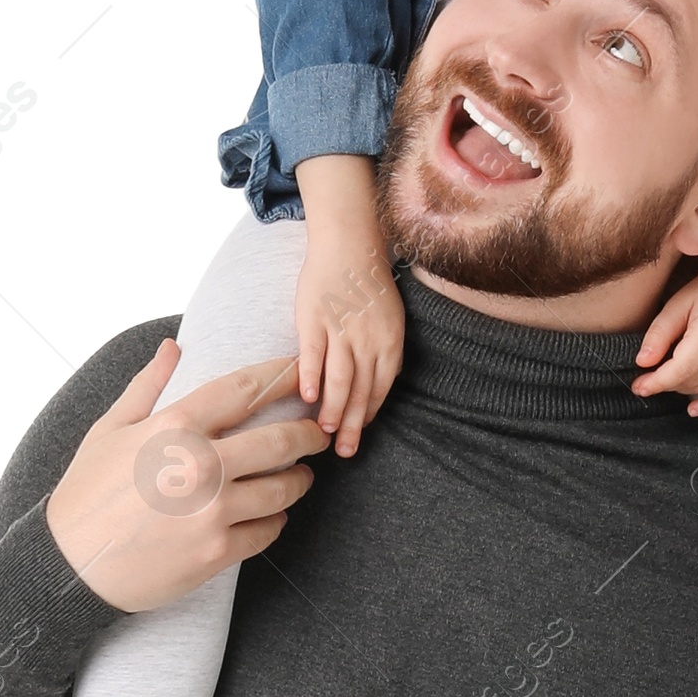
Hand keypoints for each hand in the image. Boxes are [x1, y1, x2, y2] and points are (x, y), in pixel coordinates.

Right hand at [45, 343, 324, 611]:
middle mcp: (200, 464)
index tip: (304, 372)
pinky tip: (273, 513)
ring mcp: (212, 510)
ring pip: (282, 489)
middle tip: (320, 432)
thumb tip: (173, 346)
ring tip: (300, 476)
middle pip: (279, 440)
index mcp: (174, 426)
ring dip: (299, 480)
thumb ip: (147, 386)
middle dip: (309, 433)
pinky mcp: (217, 551)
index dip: (285, 376)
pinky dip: (276, 519)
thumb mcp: (109, 430)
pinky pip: (267, 530)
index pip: (247, 388)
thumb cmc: (86, 494)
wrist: (71, 566)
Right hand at [296, 243, 406, 457]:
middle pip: (361, 391)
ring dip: (334, 409)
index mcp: (390, 340)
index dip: (370, 413)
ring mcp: (341, 329)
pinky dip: (310, 377)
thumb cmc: (368, 285)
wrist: (349, 245)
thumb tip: (379, 388)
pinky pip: (313, 354)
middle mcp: (368, 338)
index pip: (381, 387)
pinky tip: (307, 399)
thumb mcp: (390, 319)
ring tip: (325, 431)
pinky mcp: (314, 319)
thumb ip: (384, 352)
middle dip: (354, 425)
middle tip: (345, 452)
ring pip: (340, 379)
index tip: (361, 433)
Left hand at [632, 251, 697, 417]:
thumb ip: (659, 333)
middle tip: (653, 375)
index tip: (639, 387)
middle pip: (691, 381)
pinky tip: (694, 409)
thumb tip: (642, 363)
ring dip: (685, 387)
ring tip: (674, 373)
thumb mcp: (679, 303)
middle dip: (668, 382)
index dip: (656, 382)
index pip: (680, 369)